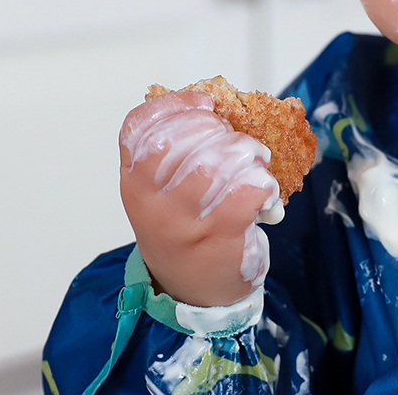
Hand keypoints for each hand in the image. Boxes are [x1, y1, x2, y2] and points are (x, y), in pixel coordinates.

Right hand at [118, 91, 279, 306]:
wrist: (193, 292)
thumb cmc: (182, 230)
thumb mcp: (160, 193)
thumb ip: (174, 153)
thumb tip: (217, 107)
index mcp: (134, 183)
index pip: (139, 129)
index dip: (174, 106)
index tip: (205, 104)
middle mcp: (152, 204)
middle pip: (177, 142)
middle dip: (216, 128)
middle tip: (235, 139)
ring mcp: (184, 225)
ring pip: (213, 165)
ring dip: (244, 153)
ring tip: (253, 160)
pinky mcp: (220, 240)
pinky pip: (245, 193)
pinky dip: (262, 183)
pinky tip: (263, 190)